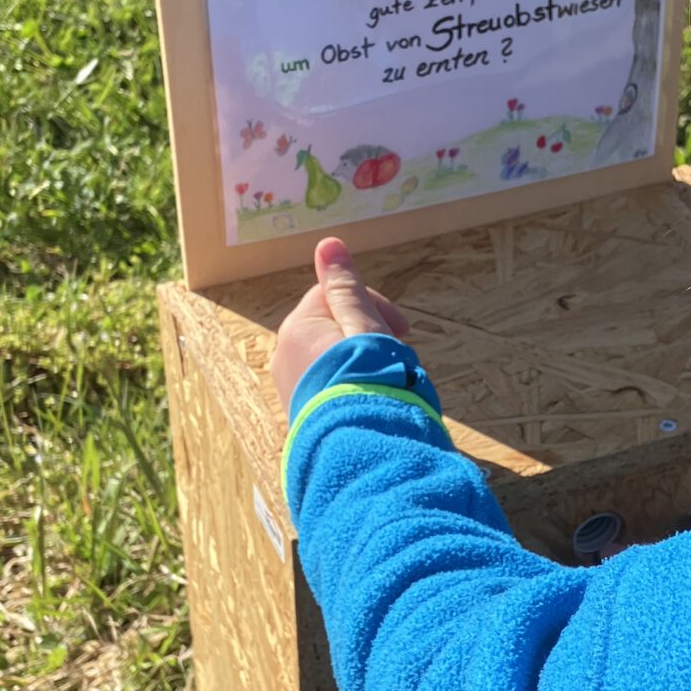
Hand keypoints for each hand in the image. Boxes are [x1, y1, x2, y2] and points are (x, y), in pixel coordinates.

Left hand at [270, 237, 410, 413]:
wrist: (362, 446)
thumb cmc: (369, 381)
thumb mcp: (364, 326)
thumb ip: (346, 288)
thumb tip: (327, 243)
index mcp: (299, 327)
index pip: (337, 294)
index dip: (375, 305)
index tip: (404, 329)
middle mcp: (286, 353)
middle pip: (331, 324)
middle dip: (367, 332)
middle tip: (397, 355)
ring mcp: (289, 385)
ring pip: (329, 354)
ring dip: (358, 358)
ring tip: (386, 379)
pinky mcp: (300, 411)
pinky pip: (325, 382)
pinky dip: (347, 381)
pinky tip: (370, 396)